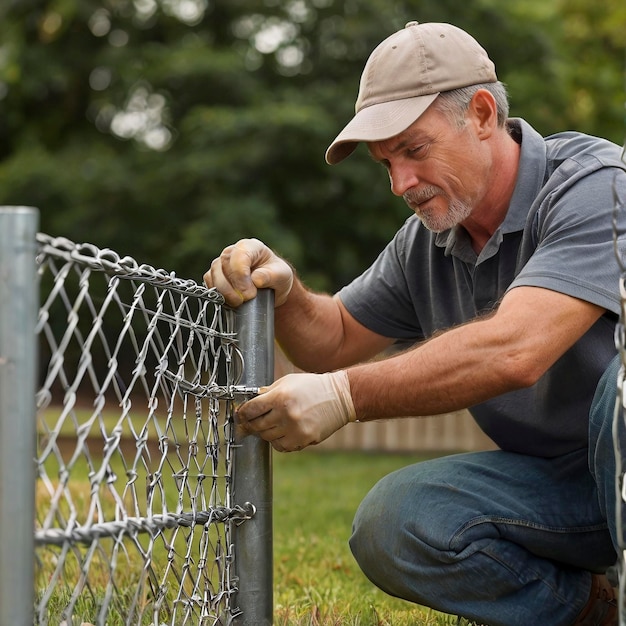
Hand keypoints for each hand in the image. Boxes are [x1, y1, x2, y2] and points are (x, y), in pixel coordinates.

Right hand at [204, 238, 292, 306]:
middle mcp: (233, 252)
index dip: (241, 274)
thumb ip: (271, 276)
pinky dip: (218, 294)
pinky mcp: (215, 276)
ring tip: (239, 303)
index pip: (239, 254)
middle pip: (223, 264)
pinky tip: (231, 301)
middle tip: (247, 299)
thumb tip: (256, 279)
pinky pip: (210, 283)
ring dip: (224, 292)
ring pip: (214, 274)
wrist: (271, 288)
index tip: (250, 293)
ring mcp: (222, 263)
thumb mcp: (282, 275)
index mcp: (251, 247)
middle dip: (233, 286)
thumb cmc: (277, 277)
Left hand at [237, 371, 355, 451]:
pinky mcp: (303, 440)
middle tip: (251, 421)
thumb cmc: (312, 387)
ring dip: (265, 432)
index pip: (250, 410)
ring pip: (267, 438)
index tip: (241, 414)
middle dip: (251, 423)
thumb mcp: (287, 381)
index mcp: (280, 397)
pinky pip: (281, 446)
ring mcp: (295, 429)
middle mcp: (286, 414)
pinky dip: (278, 441)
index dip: (242, 413)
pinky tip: (283, 432)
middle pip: (256, 426)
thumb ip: (267, 392)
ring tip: (272, 423)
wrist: (339, 398)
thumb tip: (249, 403)